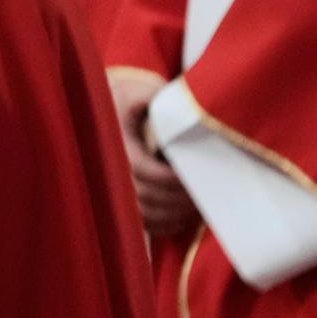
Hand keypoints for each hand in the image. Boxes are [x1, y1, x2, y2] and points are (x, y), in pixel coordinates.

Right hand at [109, 67, 198, 237]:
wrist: (108, 111)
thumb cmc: (128, 100)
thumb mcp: (137, 92)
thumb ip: (149, 96)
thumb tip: (164, 102)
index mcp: (116, 146)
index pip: (143, 170)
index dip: (171, 179)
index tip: (197, 177)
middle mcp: (111, 171)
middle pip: (146, 196)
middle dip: (179, 200)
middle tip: (208, 196)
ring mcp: (113, 188)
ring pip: (144, 214)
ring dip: (173, 214)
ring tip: (198, 208)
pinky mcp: (121, 200)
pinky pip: (141, 222)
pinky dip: (164, 225)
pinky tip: (183, 218)